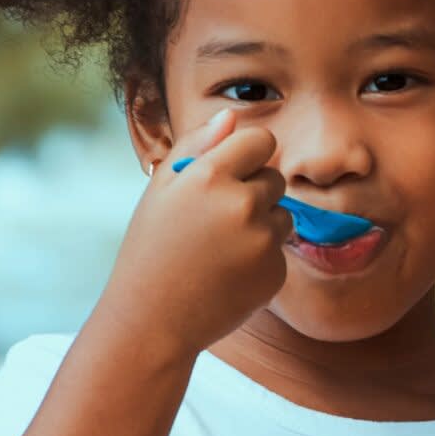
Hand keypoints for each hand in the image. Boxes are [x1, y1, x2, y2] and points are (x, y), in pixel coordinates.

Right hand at [100, 107, 291, 361]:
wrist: (152, 320)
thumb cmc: (152, 249)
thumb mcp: (161, 190)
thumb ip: (196, 146)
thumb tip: (231, 115)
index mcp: (209, 176)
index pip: (262, 141)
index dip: (247, 157)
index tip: (229, 176)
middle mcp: (241, 204)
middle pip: (275, 178)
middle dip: (253, 193)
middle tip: (214, 223)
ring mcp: (262, 241)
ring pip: (283, 215)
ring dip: (261, 226)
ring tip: (220, 250)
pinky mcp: (275, 272)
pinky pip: (280, 252)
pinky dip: (261, 260)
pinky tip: (228, 274)